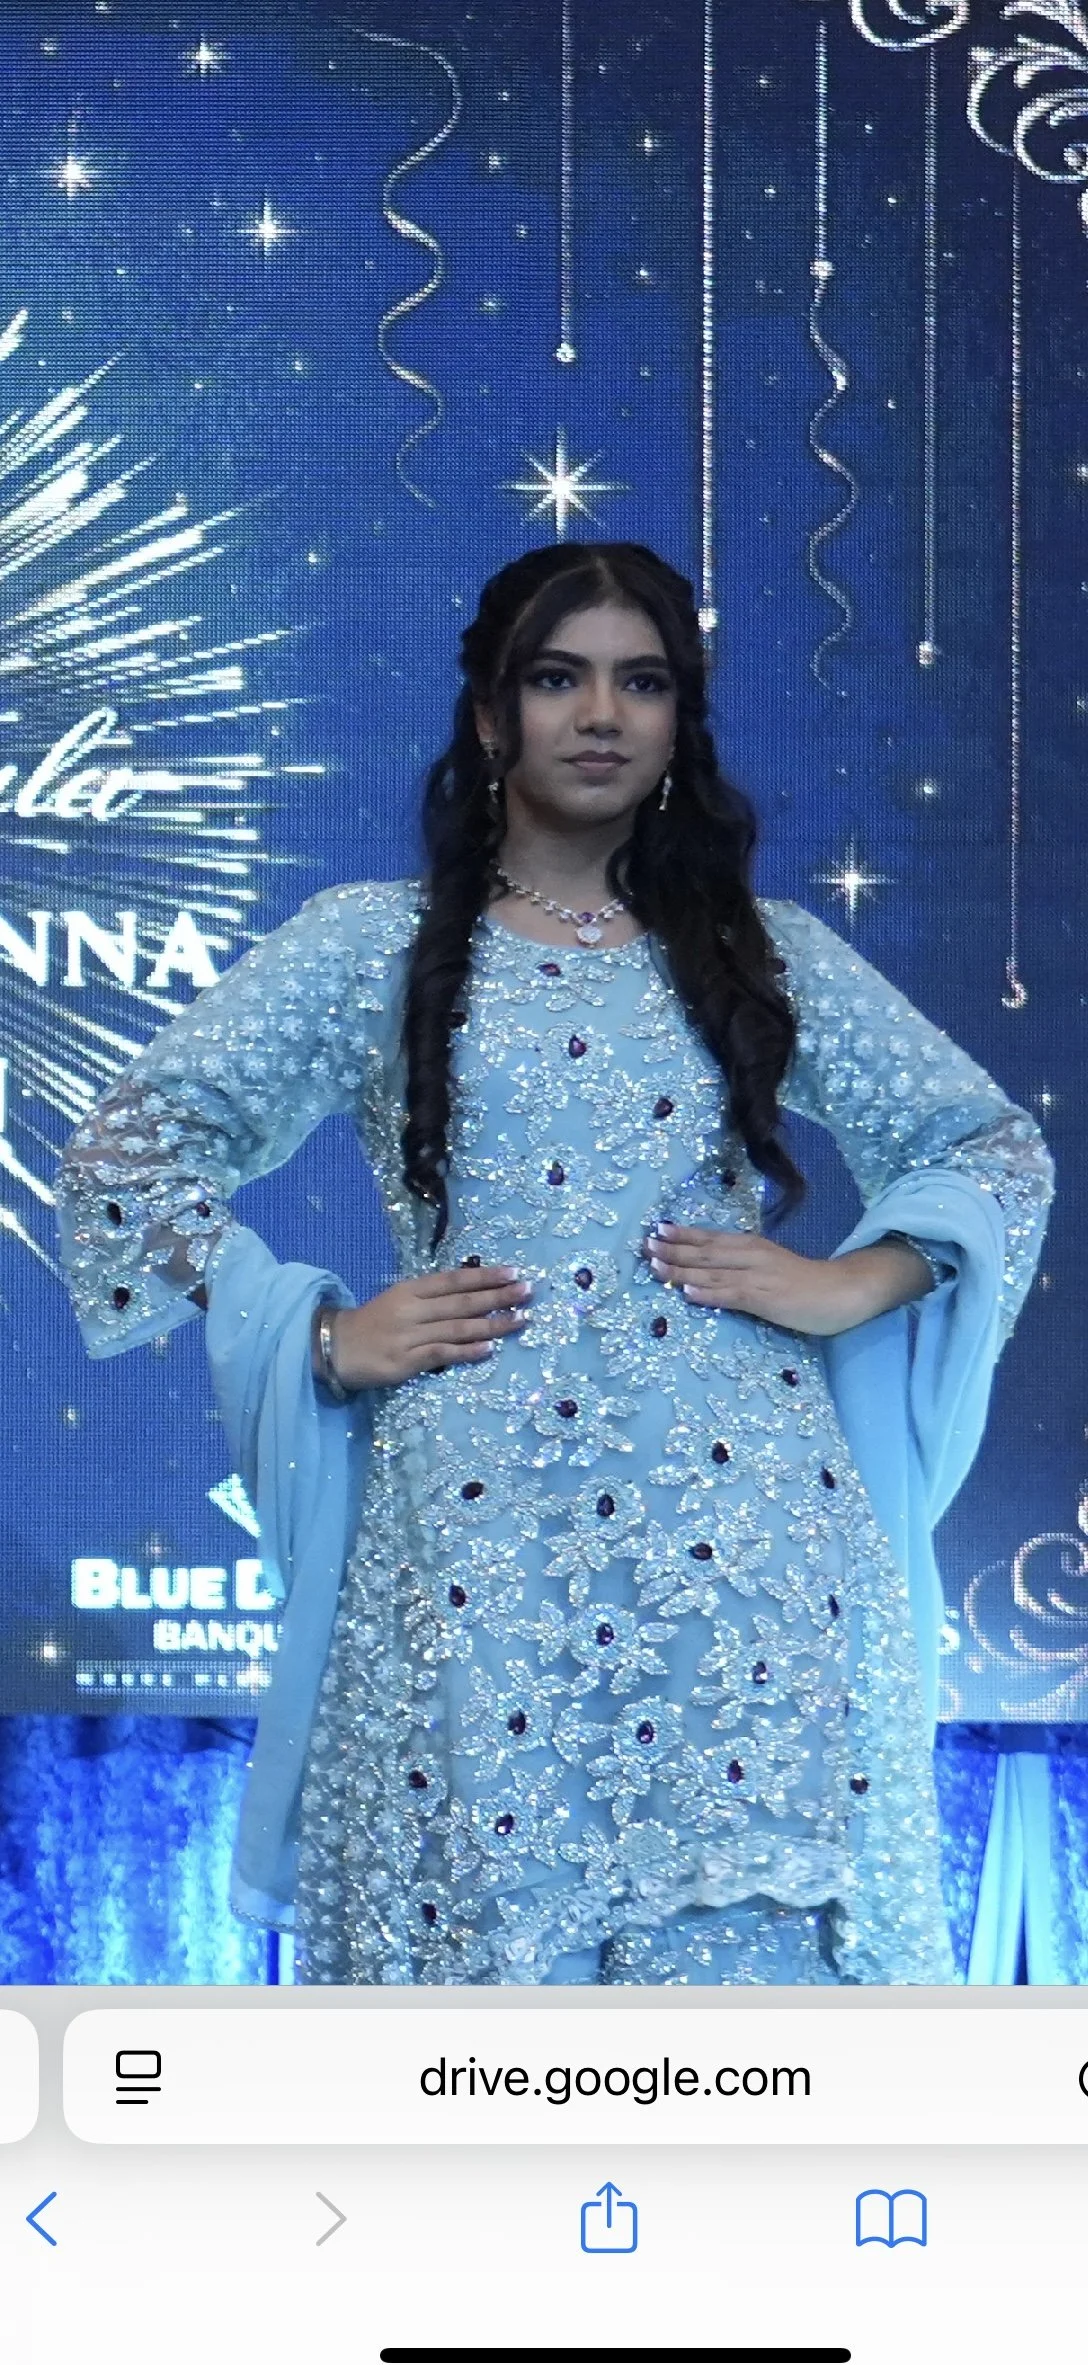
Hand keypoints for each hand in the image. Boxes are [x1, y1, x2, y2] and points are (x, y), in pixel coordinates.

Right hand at [317, 1263, 531, 1389]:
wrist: (336, 1348)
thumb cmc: (373, 1323)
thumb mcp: (399, 1299)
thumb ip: (431, 1297)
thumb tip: (472, 1292)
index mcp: (411, 1289)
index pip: (454, 1280)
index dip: (485, 1276)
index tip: (513, 1272)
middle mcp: (412, 1309)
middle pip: (462, 1302)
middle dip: (498, 1296)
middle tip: (528, 1291)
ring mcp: (409, 1336)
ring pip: (458, 1327)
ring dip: (492, 1324)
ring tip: (520, 1319)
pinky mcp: (405, 1362)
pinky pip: (442, 1354)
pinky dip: (466, 1351)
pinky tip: (489, 1348)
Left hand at [642, 1224, 920, 1337]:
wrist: (843, 1291)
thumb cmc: (805, 1281)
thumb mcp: (770, 1265)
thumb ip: (743, 1265)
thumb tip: (710, 1268)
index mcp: (752, 1246)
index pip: (711, 1238)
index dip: (683, 1235)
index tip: (657, 1229)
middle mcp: (751, 1256)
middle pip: (706, 1252)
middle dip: (674, 1250)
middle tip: (645, 1246)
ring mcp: (758, 1277)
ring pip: (713, 1272)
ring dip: (682, 1270)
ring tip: (656, 1267)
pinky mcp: (766, 1299)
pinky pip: (733, 1295)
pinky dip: (709, 1293)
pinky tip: (688, 1294)